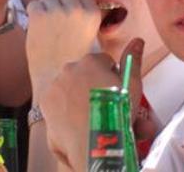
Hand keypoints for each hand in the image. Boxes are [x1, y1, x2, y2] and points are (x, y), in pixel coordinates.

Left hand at [24, 0, 102, 99]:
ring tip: (47, 31)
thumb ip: (83, 15)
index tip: (68, 18)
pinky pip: (33, 5)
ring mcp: (57, 11)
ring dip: (44, 10)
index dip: (71, 5)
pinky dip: (33, 16)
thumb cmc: (71, 60)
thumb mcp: (88, 35)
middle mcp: (76, 9)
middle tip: (55, 24)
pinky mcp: (39, 15)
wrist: (54, 79)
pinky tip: (38, 31)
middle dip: (58, 3)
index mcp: (92, 14)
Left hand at [37, 45, 125, 171]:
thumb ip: (133, 61)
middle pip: (86, 73)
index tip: (117, 93)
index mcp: (92, 61)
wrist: (94, 144)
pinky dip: (65, 107)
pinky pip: (57, 99)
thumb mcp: (133, 87)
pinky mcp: (45, 102)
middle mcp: (70, 68)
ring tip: (91, 115)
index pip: (104, 62)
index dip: (113, 78)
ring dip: (79, 95)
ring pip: (70, 86)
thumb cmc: (117, 115)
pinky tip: (76, 120)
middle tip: (105, 106)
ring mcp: (56, 84)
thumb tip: (137, 40)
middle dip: (95, 86)